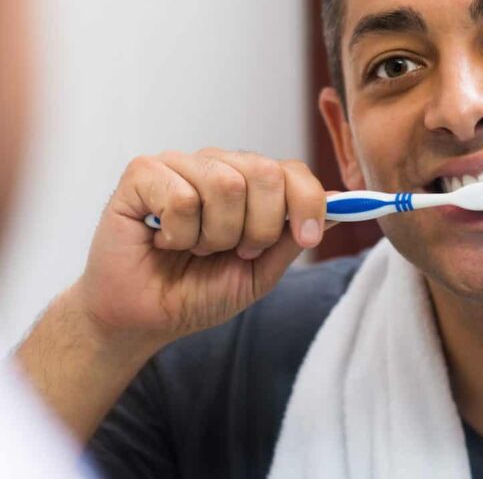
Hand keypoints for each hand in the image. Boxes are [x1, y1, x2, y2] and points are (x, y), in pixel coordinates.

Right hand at [74, 148, 329, 350]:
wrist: (144, 318)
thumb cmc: (196, 292)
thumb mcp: (259, 273)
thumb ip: (293, 238)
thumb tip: (339, 208)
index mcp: (247, 183)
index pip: (291, 170)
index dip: (308, 202)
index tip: (309, 237)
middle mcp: (216, 165)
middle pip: (264, 172)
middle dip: (257, 228)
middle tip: (233, 252)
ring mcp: (179, 164)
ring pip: (225, 183)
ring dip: (214, 235)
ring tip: (193, 248)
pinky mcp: (143, 173)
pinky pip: (181, 196)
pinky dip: (179, 233)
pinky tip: (164, 240)